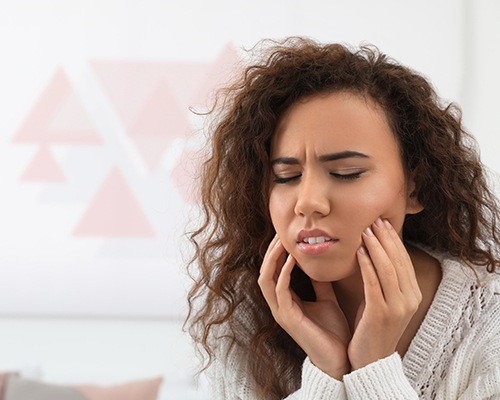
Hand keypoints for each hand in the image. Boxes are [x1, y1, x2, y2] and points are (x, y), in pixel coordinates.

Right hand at [258, 235, 350, 379]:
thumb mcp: (326, 300)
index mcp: (286, 301)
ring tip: (282, 242)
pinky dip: (284, 272)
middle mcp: (279, 306)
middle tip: (280, 233)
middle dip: (270, 252)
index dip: (276, 253)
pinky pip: (280, 290)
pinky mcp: (288, 318)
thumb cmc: (333, 332)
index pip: (273, 272)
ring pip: (266, 279)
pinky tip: (293, 259)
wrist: (340, 359)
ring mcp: (281, 312)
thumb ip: (320, 283)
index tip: (286, 235)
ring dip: (273, 259)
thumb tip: (320, 263)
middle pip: (265, 272)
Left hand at [347, 218, 422, 369]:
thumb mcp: (383, 299)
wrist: (370, 359)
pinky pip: (374, 283)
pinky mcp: (381, 313)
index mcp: (412, 294)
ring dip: (376, 247)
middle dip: (385, 238)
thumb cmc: (373, 326)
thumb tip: (373, 250)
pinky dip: (367, 265)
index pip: (404, 260)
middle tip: (374, 220)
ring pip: (388, 269)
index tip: (382, 222)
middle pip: (398, 261)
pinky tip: (359, 252)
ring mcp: (397, 307)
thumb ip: (383, 279)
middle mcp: (409, 299)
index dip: (393, 239)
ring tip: (365, 231)